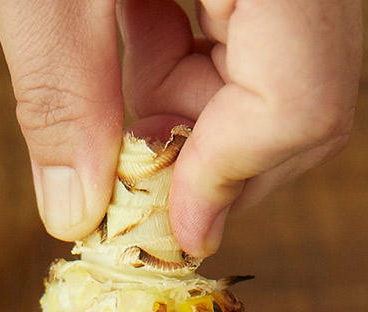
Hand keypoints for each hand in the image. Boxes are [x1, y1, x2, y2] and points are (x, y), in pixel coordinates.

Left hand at [0, 0, 360, 256]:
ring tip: (115, 99)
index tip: (167, 233)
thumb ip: (63, 92)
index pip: (298, 102)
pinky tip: (131, 45)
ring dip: (192, 109)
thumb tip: (76, 211)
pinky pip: (258, 23)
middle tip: (129, 181)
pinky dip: (191, 56)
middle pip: (305, 93)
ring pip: (281, 67)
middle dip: (210, 157)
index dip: (227, 180)